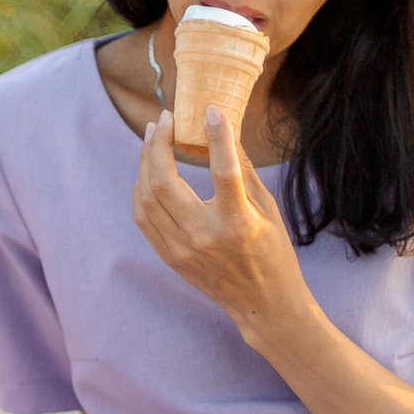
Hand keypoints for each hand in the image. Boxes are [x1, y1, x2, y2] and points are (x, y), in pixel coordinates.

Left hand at [133, 106, 311, 339]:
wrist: (262, 303)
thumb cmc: (272, 252)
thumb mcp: (268, 209)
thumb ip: (244, 169)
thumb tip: (226, 128)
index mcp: (237, 224)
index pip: (223, 173)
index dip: (216, 138)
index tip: (210, 110)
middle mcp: (204, 238)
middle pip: (163, 183)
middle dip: (158, 144)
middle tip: (164, 119)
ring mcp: (182, 250)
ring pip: (146, 198)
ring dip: (144, 162)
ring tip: (152, 136)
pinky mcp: (170, 257)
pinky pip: (143, 216)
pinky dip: (141, 188)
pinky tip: (149, 169)